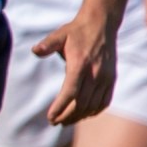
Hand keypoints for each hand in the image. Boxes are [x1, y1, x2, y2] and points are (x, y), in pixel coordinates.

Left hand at [36, 5, 117, 124]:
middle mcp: (95, 73)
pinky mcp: (112, 79)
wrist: (102, 24)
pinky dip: (94, 111)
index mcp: (80, 64)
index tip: (50, 117)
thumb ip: (47, 44)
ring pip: (93, 105)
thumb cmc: (77, 31)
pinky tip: (83, 115)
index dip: (60, 107)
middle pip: (81, 103)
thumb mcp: (59, 35)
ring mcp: (106, 78)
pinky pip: (104, 101)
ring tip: (65, 121)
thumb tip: (35, 50)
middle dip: (67, 116)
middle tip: (54, 122)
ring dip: (79, 116)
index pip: (70, 92)